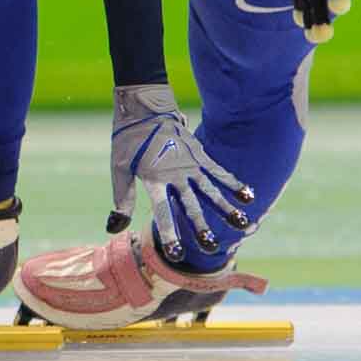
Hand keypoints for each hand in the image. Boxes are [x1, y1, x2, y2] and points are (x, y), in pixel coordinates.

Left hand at [106, 83, 253, 262]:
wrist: (143, 106)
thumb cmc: (128, 140)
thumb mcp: (119, 169)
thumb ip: (122, 200)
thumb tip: (113, 228)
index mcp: (152, 178)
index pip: (163, 211)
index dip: (170, 232)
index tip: (177, 253)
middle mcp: (174, 173)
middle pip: (191, 204)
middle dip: (201, 226)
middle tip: (211, 247)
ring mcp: (189, 163)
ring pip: (211, 190)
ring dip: (226, 208)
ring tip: (242, 224)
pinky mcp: (198, 154)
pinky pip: (218, 171)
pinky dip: (233, 183)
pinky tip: (247, 196)